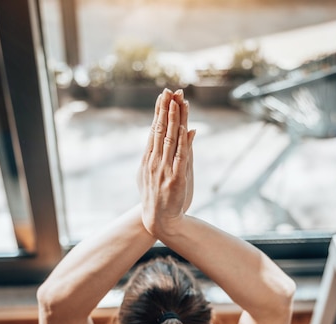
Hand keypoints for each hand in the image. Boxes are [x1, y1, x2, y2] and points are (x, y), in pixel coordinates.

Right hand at [138, 88, 194, 237]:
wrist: (157, 221)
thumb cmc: (158, 197)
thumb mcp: (156, 174)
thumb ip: (164, 155)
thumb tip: (175, 136)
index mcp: (149, 159)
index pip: (155, 130)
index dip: (160, 112)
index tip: (165, 95)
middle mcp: (155, 162)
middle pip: (161, 130)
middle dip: (166, 109)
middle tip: (170, 90)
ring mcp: (164, 170)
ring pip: (170, 140)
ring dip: (175, 120)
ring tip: (177, 102)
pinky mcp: (176, 179)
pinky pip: (181, 157)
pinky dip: (183, 143)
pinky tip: (186, 129)